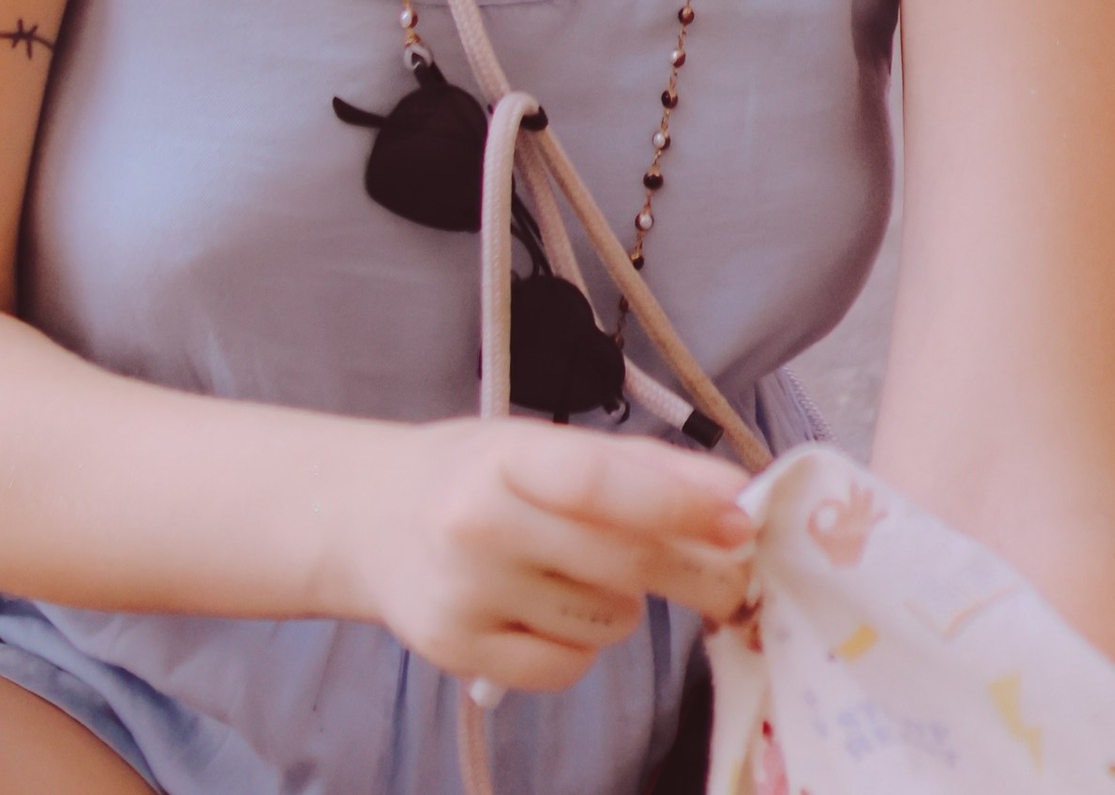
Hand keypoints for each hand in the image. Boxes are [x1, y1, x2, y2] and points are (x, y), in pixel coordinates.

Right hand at [345, 416, 755, 694]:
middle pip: (618, 561)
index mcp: (505, 456)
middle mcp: (478, 525)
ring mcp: (466, 595)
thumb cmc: (482, 474)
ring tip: (587, 573)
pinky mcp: (458, 654)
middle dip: (690, 568)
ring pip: (602, 620)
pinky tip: (555, 611)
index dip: (676, 499)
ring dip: (626, 605)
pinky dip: (583, 645)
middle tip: (731, 571)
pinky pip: (566, 667)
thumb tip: (733, 495)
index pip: (599, 482)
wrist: (374, 519)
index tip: (741, 514)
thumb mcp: (546, 446)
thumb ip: (638, 467)